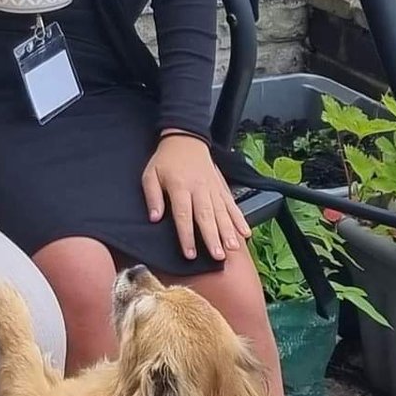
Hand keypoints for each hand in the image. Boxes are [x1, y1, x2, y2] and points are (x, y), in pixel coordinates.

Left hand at [141, 133, 249, 263]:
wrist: (186, 139)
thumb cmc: (166, 160)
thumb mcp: (150, 175)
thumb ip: (152, 196)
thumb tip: (154, 218)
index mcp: (179, 187)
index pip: (183, 214)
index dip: (186, 235)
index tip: (190, 253)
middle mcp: (199, 189)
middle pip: (206, 216)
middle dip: (212, 237)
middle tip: (218, 256)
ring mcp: (212, 188)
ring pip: (222, 212)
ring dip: (228, 231)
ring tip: (233, 248)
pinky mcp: (221, 187)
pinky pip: (232, 204)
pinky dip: (239, 219)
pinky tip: (245, 232)